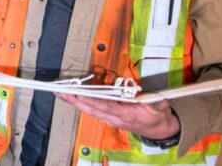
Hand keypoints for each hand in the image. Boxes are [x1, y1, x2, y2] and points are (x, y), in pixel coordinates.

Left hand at [56, 93, 179, 139]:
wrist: (159, 130)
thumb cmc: (158, 117)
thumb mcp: (161, 108)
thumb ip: (156, 102)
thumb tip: (154, 96)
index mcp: (127, 115)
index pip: (107, 107)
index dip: (93, 101)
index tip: (80, 94)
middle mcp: (115, 118)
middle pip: (92, 109)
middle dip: (75, 100)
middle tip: (61, 91)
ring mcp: (111, 119)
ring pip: (89, 110)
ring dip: (74, 102)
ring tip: (61, 93)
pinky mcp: (109, 118)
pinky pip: (92, 111)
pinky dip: (81, 104)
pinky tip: (72, 98)